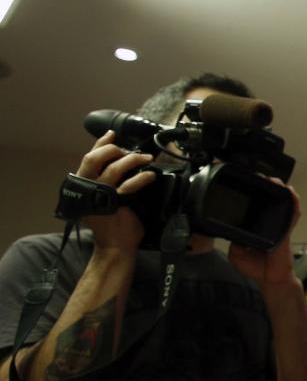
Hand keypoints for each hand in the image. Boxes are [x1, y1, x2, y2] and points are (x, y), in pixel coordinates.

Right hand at [75, 133, 155, 251]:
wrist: (115, 246)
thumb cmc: (112, 224)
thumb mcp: (104, 200)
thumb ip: (106, 183)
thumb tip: (122, 163)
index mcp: (83, 186)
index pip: (88, 159)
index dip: (99, 144)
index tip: (111, 134)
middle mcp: (88, 189)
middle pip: (94, 159)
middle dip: (113, 149)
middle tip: (129, 151)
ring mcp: (100, 196)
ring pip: (113, 169)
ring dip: (132, 159)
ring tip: (146, 158)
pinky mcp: (116, 204)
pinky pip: (129, 185)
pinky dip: (141, 177)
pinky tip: (150, 175)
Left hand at [228, 179, 301, 286]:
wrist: (270, 279)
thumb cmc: (257, 268)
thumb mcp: (236, 252)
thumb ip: (233, 239)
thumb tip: (228, 230)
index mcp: (258, 228)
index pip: (255, 207)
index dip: (252, 194)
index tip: (247, 184)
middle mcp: (270, 224)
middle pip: (271, 201)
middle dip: (266, 187)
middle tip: (259, 178)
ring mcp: (280, 226)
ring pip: (283, 204)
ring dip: (280, 191)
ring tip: (273, 181)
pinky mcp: (286, 231)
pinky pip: (292, 214)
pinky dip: (293, 203)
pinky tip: (290, 193)